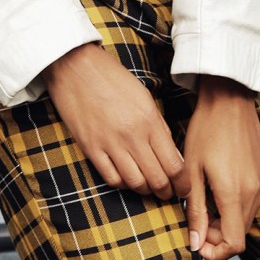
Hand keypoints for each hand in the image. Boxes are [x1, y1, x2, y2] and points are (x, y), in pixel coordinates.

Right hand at [43, 42, 190, 200]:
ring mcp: (109, 143)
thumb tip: (172, 155)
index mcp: (149, 120)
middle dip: (166, 191)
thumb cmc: (112, 78)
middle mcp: (131, 135)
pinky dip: (122, 184)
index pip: (174, 165)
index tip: (183, 189)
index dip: (182, 183)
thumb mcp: (144, 97)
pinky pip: (111, 178)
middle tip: (168, 193)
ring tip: (149, 187)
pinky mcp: (90, 148)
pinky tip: (126, 178)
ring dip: (145, 190)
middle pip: (157, 179)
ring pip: (135, 183)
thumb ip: (159, 126)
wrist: (76, 67)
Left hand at [184, 76, 259, 259]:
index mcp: (234, 192)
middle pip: (241, 233)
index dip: (216, 253)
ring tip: (205, 204)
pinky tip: (218, 189)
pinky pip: (252, 201)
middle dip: (218, 237)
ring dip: (227, 222)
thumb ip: (195, 211)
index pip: (235, 244)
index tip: (198, 244)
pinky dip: (236, 206)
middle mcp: (254, 190)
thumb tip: (195, 244)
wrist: (228, 98)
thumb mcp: (192, 171)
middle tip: (196, 223)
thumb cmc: (205, 130)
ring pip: (247, 218)